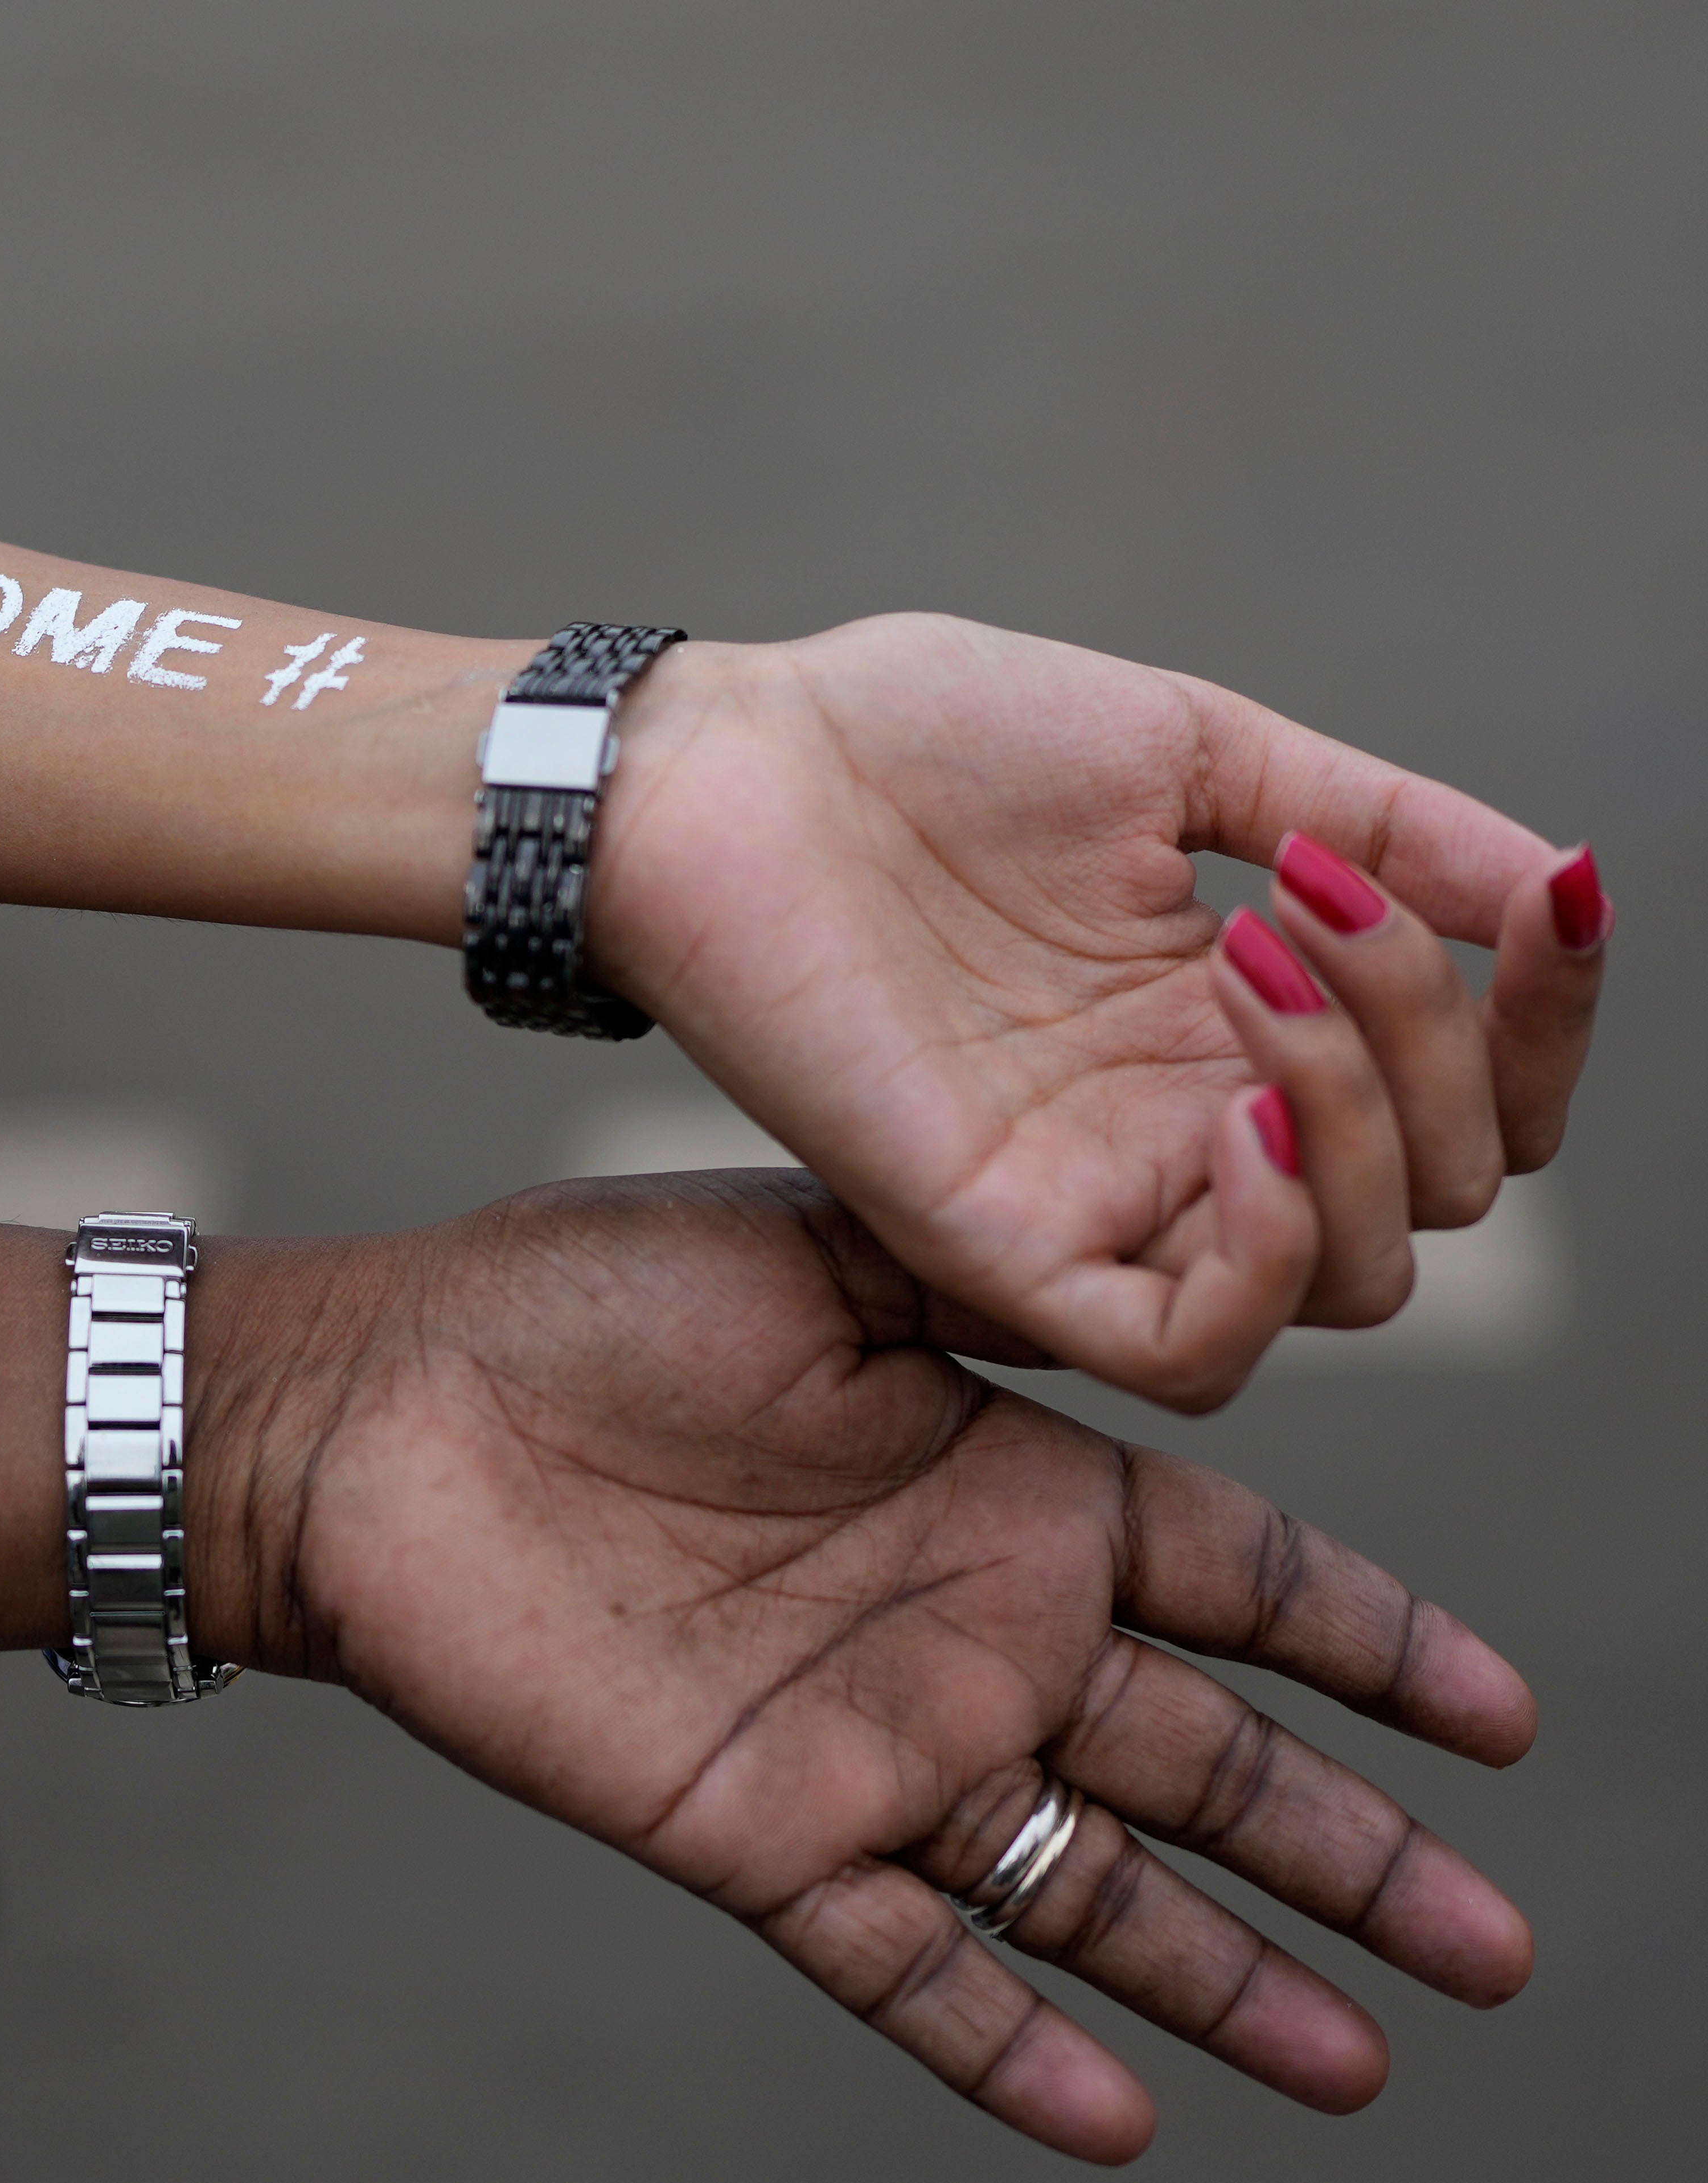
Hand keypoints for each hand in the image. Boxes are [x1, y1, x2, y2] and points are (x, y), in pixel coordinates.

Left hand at [202, 1172, 1535, 2163]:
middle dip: (1354, 1852)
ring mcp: (869, 1746)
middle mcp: (965, 1631)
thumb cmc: (574, 1304)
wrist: (372, 1417)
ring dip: (1222, 1978)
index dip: (1374, 1648)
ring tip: (1362, 2063)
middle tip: (1494, 1948)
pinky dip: (1002, 2044)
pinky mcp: (755, 1831)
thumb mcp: (821, 1254)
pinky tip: (1120, 2119)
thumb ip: (997, 1290)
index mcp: (1006, 1485)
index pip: (1248, 1584)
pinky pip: (902, 1966)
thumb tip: (1168, 1282)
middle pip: (1208, 1764)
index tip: (1502, 1723)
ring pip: (1087, 1890)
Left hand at [592, 614, 1608, 1408]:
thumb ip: (1376, 822)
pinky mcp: (998, 1247)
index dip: (1547, 1021)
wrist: (722, 768)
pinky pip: (1194, 1351)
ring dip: (1362, 1115)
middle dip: (1437, 1040)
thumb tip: (1550, 879)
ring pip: (1353, 1278)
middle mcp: (1186, 1129)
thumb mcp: (1190, 751)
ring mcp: (1099, 1199)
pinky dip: (1266, 1255)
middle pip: (1443, 1189)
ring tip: (1248, 957)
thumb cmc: (917, 740)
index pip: (1477, 1101)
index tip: (1549, 899)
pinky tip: (1240, 1120)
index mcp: (1240, 1024)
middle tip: (1297, 904)